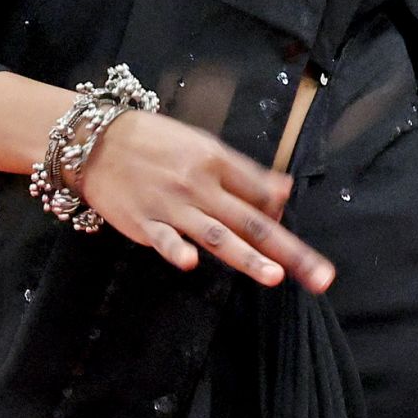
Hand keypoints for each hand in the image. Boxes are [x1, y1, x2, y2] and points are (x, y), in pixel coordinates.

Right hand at [72, 108, 334, 290]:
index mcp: (217, 162)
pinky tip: (190, 264)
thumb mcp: (202, 145)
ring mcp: (172, 206)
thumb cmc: (154, 142)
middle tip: (321, 277)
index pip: (262, 194)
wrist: (95, 140)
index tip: (301, 245)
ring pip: (217, 235)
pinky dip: (175, 250)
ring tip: (274, 277)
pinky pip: (163, 239)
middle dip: (290, 251)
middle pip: (253, 222)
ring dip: (247, 257)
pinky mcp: (144, 223)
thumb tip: (285, 190)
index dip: (284, 217)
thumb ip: (244, 173)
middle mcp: (200, 185)